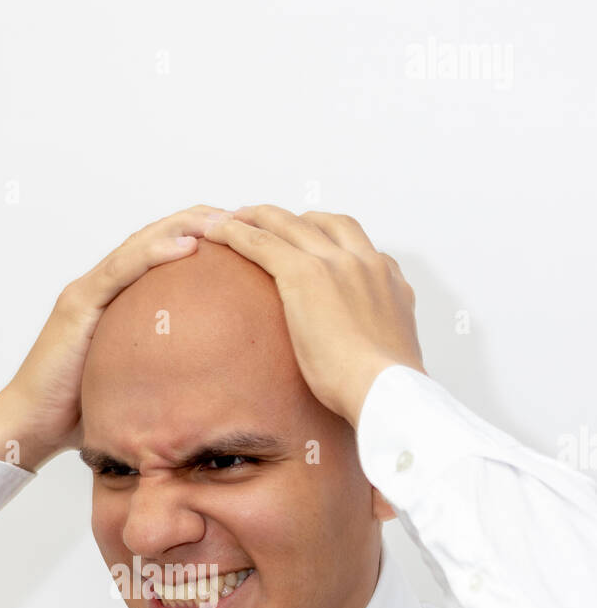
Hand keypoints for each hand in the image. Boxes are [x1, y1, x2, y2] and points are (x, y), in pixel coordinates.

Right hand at [0, 205, 228, 467]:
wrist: (29, 426)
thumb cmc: (78, 415)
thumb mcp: (135, 387)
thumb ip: (163, 377)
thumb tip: (209, 395)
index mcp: (111, 302)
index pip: (156, 257)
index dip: (195, 239)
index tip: (238, 237)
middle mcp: (98, 288)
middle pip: (152, 240)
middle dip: (197, 222)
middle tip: (242, 216)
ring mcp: (86, 293)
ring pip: (139, 245)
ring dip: (183, 227)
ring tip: (223, 219)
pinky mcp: (78, 306)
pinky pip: (121, 271)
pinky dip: (155, 253)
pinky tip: (189, 246)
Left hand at [202, 204, 426, 425]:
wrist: (385, 390)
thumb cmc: (385, 387)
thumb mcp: (390, 353)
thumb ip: (377, 339)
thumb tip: (365, 353)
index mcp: (389, 280)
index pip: (357, 244)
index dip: (326, 236)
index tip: (306, 242)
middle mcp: (365, 262)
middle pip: (322, 223)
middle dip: (291, 220)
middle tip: (265, 223)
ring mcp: (336, 264)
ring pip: (289, 224)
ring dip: (259, 217)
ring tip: (234, 219)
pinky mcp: (306, 274)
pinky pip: (263, 243)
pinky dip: (237, 234)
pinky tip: (217, 233)